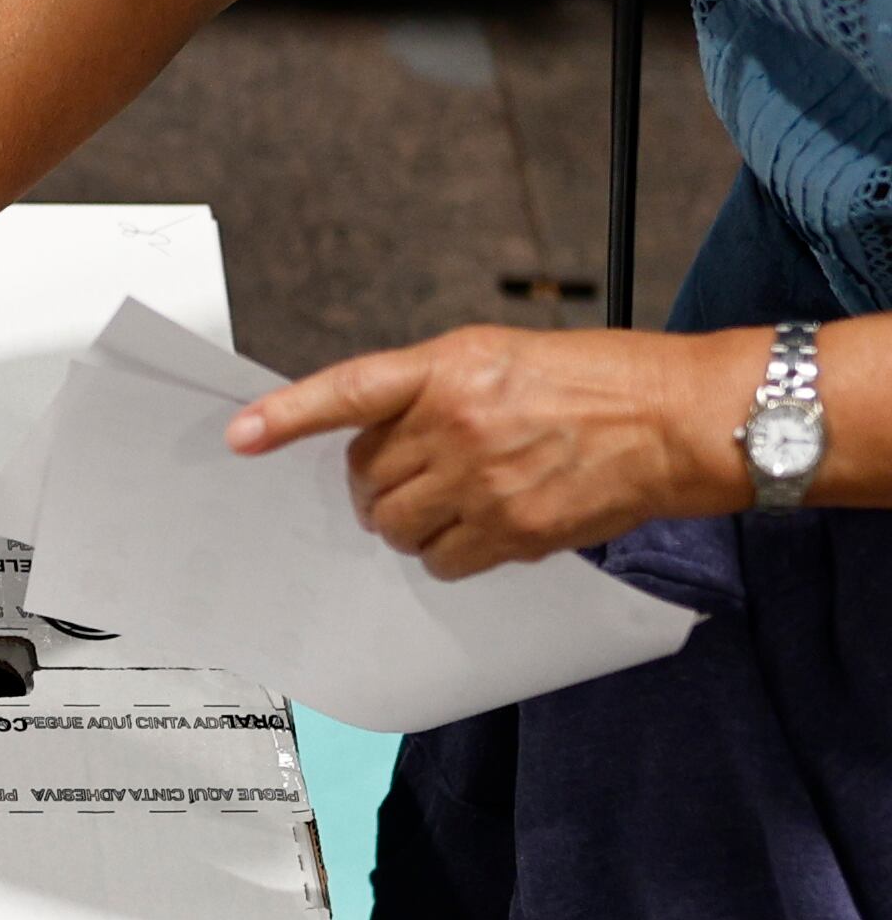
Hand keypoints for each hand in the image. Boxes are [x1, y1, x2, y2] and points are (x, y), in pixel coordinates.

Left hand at [223, 324, 760, 578]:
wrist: (678, 419)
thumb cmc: (597, 382)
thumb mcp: (502, 357)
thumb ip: (432, 390)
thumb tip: (375, 439)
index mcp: (451, 366)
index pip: (351, 390)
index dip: (289, 414)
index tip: (240, 434)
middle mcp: (459, 421)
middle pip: (366, 477)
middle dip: (376, 485)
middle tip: (411, 477)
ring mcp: (483, 479)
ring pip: (393, 526)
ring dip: (405, 523)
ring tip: (447, 502)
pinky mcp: (512, 529)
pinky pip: (439, 562)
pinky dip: (445, 554)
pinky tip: (478, 528)